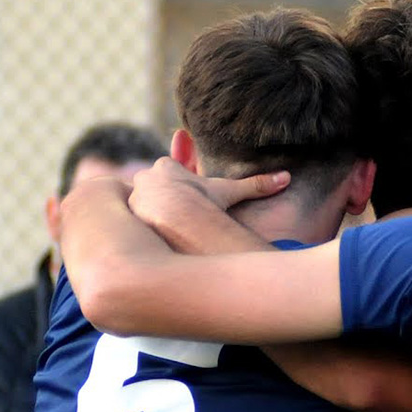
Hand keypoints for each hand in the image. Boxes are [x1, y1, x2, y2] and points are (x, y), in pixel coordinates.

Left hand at [129, 157, 287, 232]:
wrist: (177, 216)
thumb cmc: (203, 202)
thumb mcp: (229, 192)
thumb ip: (254, 185)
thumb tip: (287, 177)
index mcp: (165, 167)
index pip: (171, 175)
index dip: (183, 191)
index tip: (190, 204)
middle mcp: (144, 178)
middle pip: (154, 191)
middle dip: (164, 204)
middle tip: (178, 222)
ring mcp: (132, 197)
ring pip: (141, 209)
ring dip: (151, 220)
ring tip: (167, 237)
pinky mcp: (125, 216)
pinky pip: (132, 225)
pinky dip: (141, 233)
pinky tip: (154, 244)